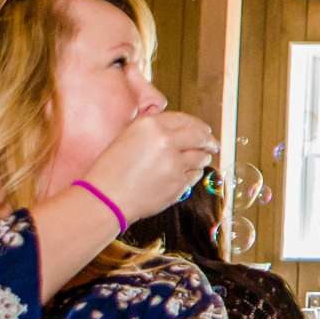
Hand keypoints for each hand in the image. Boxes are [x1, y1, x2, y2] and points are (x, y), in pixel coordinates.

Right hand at [83, 110, 217, 223]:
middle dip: (209, 140)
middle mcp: (165, 140)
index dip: (198, 126)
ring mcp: (174, 163)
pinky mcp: (179, 183)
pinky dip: (193, 174)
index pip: (185, 120)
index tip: (204, 130)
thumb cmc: (111, 171)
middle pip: (200, 136)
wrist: (105, 198)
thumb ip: (154, 132)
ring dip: (203, 158)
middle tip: (213, 144)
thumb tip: (182, 130)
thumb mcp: (128, 139)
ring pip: (201, 156)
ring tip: (199, 160)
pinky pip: (195, 175)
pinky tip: (184, 176)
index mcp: (149, 125)